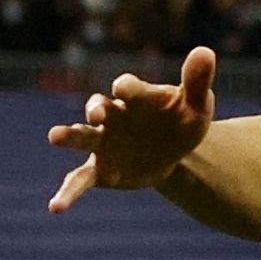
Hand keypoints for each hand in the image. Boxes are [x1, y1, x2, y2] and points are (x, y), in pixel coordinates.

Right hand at [47, 46, 218, 212]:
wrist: (172, 151)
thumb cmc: (181, 120)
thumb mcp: (195, 105)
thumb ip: (196, 81)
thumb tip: (206, 51)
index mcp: (136, 97)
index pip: (129, 87)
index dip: (127, 88)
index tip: (124, 90)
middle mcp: (112, 116)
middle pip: (97, 106)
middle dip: (95, 108)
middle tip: (95, 113)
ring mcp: (102, 142)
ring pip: (82, 136)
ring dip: (69, 135)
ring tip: (54, 136)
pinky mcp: (100, 168)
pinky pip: (79, 179)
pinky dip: (68, 193)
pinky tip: (55, 207)